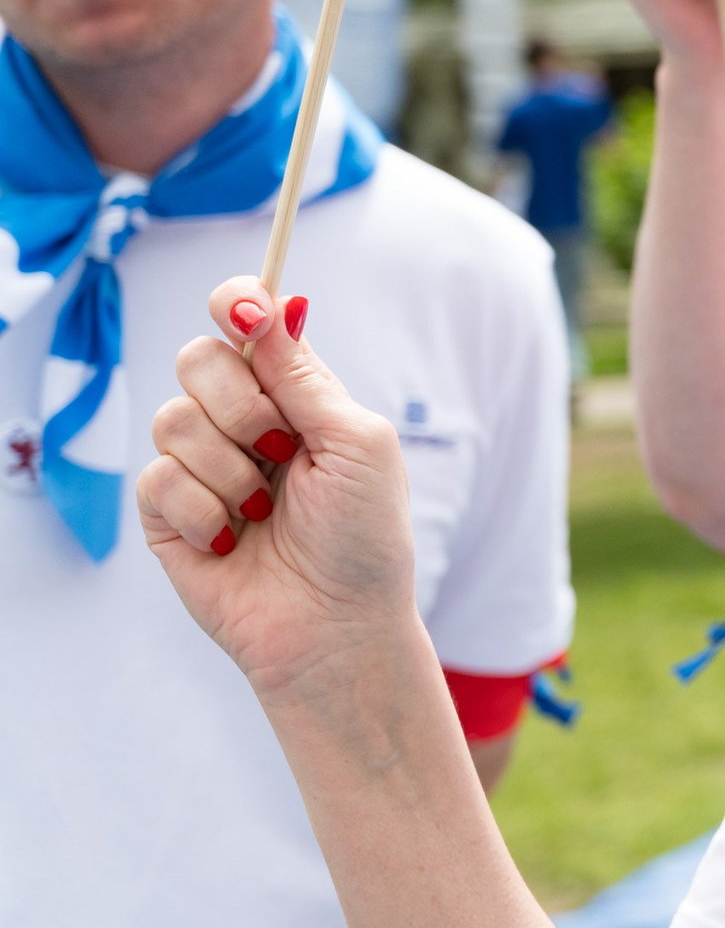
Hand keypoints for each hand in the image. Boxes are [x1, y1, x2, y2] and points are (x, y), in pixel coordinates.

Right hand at [138, 281, 419, 706]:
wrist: (336, 624)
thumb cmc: (365, 535)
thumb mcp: (357, 442)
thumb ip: (306, 377)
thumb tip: (273, 305)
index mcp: (294, 394)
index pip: (247, 323)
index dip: (236, 303)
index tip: (244, 311)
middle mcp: (242, 421)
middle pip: (196, 358)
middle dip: (240, 403)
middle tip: (281, 450)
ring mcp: (201, 465)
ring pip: (173, 417)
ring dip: (229, 469)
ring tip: (264, 512)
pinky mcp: (166, 513)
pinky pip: (156, 477)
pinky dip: (203, 510)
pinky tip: (233, 539)